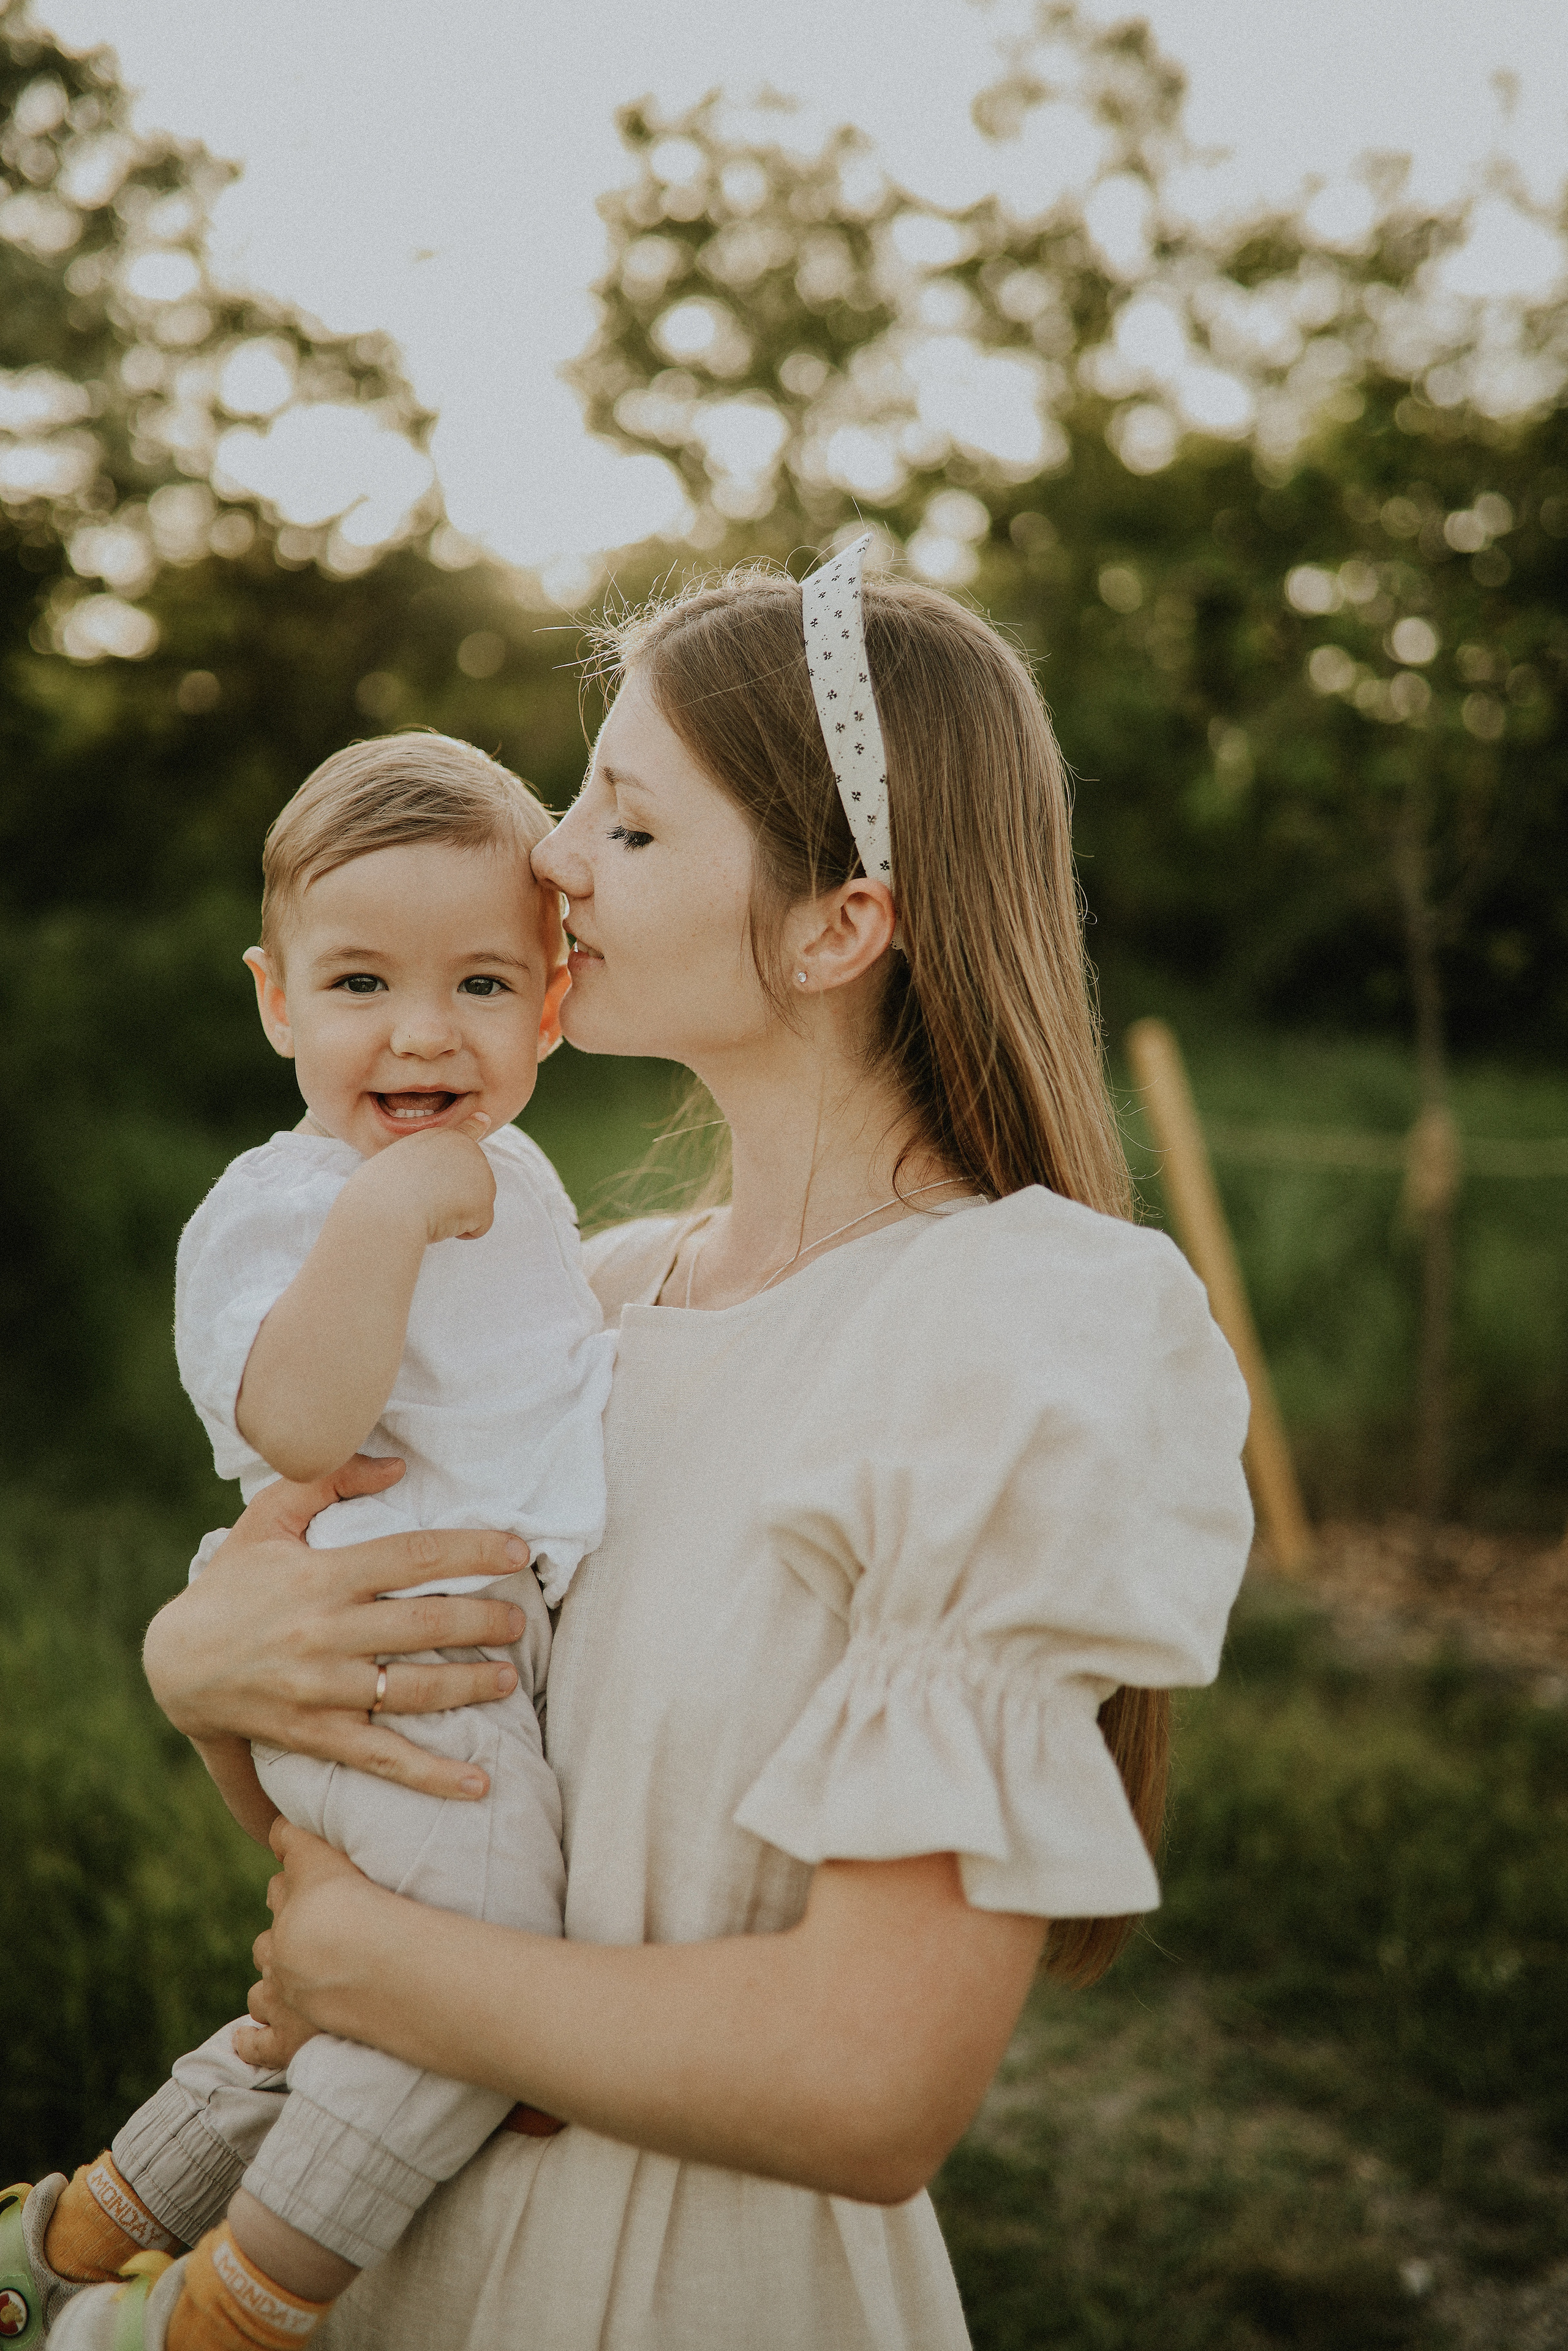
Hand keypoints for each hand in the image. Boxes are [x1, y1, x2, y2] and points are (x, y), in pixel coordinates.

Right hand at [142, 1455, 531, 1800]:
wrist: (174, 1663)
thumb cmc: (232, 1583)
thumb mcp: (267, 1518)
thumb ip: (327, 1479)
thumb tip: (397, 1468)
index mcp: (323, 1576)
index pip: (413, 1557)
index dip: (472, 1551)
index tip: (518, 1550)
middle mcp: (326, 1633)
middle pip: (423, 1624)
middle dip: (482, 1621)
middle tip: (519, 1620)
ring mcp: (323, 1689)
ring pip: (412, 1690)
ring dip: (469, 1687)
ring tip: (510, 1679)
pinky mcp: (316, 1736)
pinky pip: (382, 1758)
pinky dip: (432, 1776)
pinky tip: (478, 1784)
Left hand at [233, 1819, 380, 2061]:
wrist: (370, 1964)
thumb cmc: (375, 1904)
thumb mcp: (338, 1857)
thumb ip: (304, 1841)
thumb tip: (275, 1827)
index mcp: (300, 1897)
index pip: (285, 1879)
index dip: (296, 1876)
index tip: (303, 1873)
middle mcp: (282, 1942)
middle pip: (272, 1930)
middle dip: (286, 1927)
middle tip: (314, 1930)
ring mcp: (283, 1993)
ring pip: (262, 1985)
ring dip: (274, 1979)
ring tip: (295, 1979)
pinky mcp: (289, 2038)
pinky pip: (258, 2042)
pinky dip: (251, 2040)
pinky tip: (248, 2038)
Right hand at [355, 1112, 496, 1243]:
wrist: (387, 1208)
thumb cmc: (380, 1194)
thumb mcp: (397, 1167)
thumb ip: (423, 1168)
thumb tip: (439, 1188)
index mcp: (441, 1137)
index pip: (465, 1130)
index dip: (475, 1126)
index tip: (483, 1118)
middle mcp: (468, 1149)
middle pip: (469, 1186)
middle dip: (450, 1200)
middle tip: (419, 1198)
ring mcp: (481, 1173)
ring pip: (473, 1208)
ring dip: (452, 1216)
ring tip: (426, 1206)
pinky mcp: (485, 1201)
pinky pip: (477, 1229)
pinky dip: (459, 1233)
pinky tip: (439, 1221)